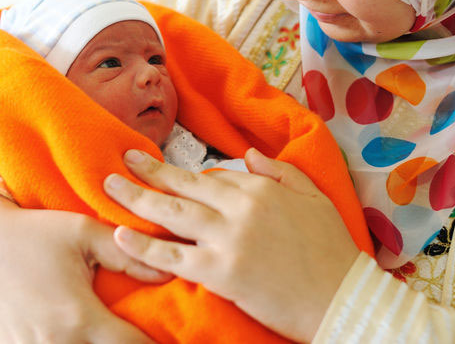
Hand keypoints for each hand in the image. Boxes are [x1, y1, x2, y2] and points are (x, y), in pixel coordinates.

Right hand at [0, 190, 169, 343]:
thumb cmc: (35, 232)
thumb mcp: (83, 233)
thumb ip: (128, 254)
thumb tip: (168, 272)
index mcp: (80, 317)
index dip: (154, 343)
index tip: (171, 337)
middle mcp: (57, 343)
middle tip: (145, 334)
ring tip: (117, 333)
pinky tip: (87, 335)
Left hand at [103, 149, 360, 342]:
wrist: (344, 299)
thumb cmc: (333, 250)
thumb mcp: (314, 198)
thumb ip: (281, 171)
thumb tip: (248, 155)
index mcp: (261, 188)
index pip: (212, 175)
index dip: (185, 175)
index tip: (164, 169)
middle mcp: (240, 207)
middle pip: (183, 185)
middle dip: (148, 172)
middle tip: (122, 160)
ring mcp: (228, 239)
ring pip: (172, 214)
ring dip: (137, 199)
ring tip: (110, 187)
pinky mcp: (221, 272)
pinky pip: (174, 257)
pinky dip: (145, 247)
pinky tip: (122, 234)